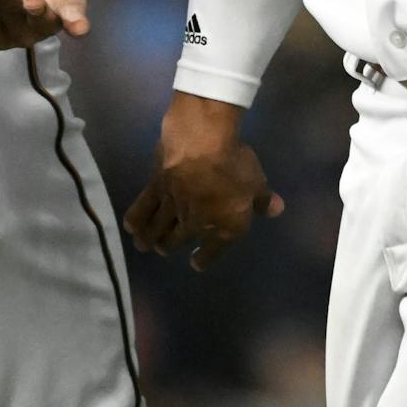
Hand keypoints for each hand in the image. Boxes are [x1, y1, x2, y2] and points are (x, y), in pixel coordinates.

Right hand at [124, 91, 282, 270]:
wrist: (202, 143)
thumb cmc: (234, 162)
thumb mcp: (256, 180)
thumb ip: (263, 200)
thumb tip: (276, 210)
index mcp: (224, 227)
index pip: (212, 251)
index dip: (203, 259)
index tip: (195, 262)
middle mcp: (196, 224)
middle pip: (178, 240)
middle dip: (170, 247)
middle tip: (164, 249)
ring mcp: (172, 208)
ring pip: (158, 229)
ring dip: (151, 240)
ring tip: (144, 245)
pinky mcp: (154, 189)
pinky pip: (142, 209)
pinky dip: (135, 220)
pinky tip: (130, 227)